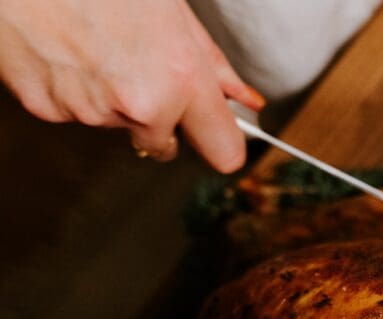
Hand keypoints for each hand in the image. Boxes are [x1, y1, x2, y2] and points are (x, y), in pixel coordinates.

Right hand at [0, 0, 263, 171]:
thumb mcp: (172, 13)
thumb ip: (212, 64)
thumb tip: (245, 100)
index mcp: (180, 78)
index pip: (225, 151)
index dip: (223, 143)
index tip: (219, 134)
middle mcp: (141, 104)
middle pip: (165, 146)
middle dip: (163, 120)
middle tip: (143, 71)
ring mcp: (92, 112)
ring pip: (118, 125)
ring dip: (116, 100)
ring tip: (98, 47)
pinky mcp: (48, 110)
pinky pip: (76, 113)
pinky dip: (76, 91)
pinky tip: (68, 52)